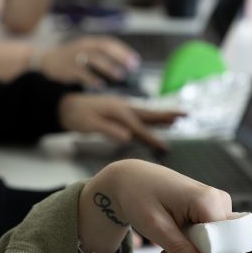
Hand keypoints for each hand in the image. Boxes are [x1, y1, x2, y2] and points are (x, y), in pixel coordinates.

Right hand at [35, 37, 140, 87]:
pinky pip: (82, 73)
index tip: (135, 60)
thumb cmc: (66, 60)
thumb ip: (99, 57)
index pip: (108, 43)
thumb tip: (120, 65)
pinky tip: (101, 85)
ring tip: (120, 76)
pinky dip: (92, 79)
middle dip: (119, 57)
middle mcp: (82, 47)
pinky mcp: (67, 68)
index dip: (123, 51)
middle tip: (132, 67)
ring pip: (94, 59)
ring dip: (109, 67)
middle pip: (104, 49)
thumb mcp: (82, 52)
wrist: (42, 62)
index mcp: (87, 42)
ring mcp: (74, 57)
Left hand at [58, 93, 182, 150]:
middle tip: (187, 115)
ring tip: (179, 116)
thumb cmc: (76, 115)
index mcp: (118, 112)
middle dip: (168, 115)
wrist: (64, 104)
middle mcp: (124, 107)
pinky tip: (157, 120)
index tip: (166, 147)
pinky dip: (151, 116)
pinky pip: (140, 113)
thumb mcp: (89, 124)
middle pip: (150, 113)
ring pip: (147, 112)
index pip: (139, 128)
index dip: (152, 138)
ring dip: (163, 115)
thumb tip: (127, 136)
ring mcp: (122, 107)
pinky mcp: (120, 109)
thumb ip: (108, 130)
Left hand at [77, 160, 236, 252]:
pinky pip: (213, 241)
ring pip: (221, 248)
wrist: (131, 180)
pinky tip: (174, 248)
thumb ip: (178, 248)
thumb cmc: (139, 195)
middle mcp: (219, 202)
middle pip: (227, 249)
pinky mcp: (211, 212)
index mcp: (208, 201)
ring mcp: (217, 207)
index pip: (225, 244)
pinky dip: (195, 251)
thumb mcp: (154, 225)